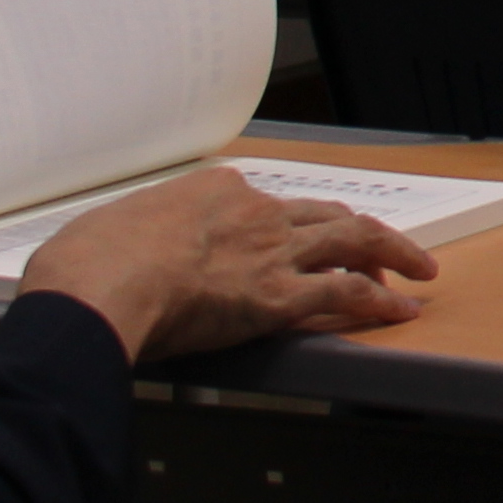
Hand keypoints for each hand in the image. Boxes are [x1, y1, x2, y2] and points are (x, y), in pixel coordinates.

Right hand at [12, 164, 436, 365]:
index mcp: (211, 191)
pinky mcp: (279, 296)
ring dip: (394, 255)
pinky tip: (400, 311)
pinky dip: (380, 301)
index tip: (287, 238)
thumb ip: (130, 236)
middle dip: (358, 233)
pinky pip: (346, 293)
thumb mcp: (105, 229)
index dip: (281, 224)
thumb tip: (114, 252)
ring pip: (353, 242)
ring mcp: (271, 251)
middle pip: (323, 215)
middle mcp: (253, 212)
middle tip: (381, 248)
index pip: (262, 204)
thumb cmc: (84, 264)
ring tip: (418, 271)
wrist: (96, 286)